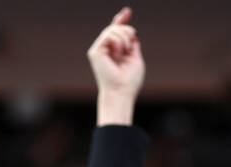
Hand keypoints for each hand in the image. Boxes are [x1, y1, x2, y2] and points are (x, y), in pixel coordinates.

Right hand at [88, 7, 144, 124]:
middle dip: (127, 29)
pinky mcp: (95, 52)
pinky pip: (108, 35)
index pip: (116, 32)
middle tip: (132, 42)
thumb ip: (132, 44)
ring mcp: (99, 51)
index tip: (127, 11)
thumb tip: (133, 32)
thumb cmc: (129, 81)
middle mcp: (105, 51)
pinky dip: (118, 41)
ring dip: (124, 36)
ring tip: (127, 50)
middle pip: (115, 28)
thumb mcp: (135, 58)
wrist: (121, 92)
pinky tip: (120, 51)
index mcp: (114, 53)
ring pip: (112, 30)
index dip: (121, 20)